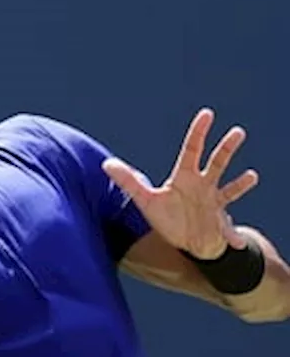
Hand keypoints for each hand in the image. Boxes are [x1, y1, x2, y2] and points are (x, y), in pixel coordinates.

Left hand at [102, 108, 259, 258]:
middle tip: (238, 132)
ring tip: (252, 176)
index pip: (192, 150)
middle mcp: (202, 185)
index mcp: (185, 177)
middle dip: (226, 148)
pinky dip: (233, 236)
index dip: (198, 132)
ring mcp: (214, 202)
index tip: (207, 114)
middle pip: (216, 162)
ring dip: (240, 183)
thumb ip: (128, 182)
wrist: (187, 241)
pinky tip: (238, 242)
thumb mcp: (146, 200)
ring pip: (230, 187)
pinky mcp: (219, 223)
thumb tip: (106, 164)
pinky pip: (229, 228)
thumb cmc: (168, 217)